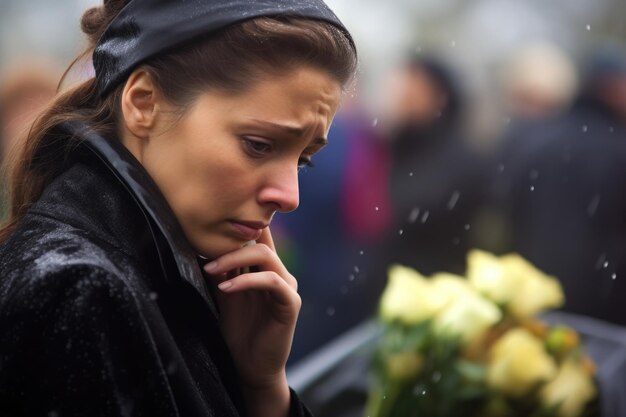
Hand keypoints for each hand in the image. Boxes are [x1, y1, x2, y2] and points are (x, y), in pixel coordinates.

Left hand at [203, 228, 298, 415]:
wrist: (250, 367)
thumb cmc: (238, 331)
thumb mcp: (224, 294)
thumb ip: (220, 271)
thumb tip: (200, 244)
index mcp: (265, 268)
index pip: (259, 236)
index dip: (244, 223)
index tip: (215, 219)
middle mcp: (279, 273)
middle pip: (260, 241)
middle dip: (229, 245)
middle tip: (204, 257)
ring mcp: (287, 287)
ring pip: (266, 256)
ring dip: (234, 260)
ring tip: (210, 269)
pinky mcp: (290, 303)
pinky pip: (272, 281)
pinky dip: (248, 281)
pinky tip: (226, 288)